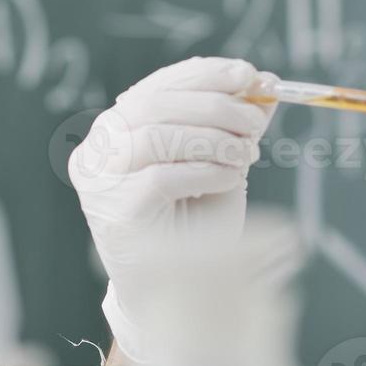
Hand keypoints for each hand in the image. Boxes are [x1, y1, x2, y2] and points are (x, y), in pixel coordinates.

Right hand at [69, 56, 276, 361]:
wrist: (180, 291)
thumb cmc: (196, 223)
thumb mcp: (221, 162)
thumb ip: (235, 124)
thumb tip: (266, 83)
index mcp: (121, 128)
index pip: (159, 85)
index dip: (206, 74)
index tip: (250, 75)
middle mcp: (99, 148)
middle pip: (155, 104)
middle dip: (215, 105)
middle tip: (255, 123)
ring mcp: (101, 181)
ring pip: (158, 135)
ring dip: (215, 139)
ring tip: (248, 156)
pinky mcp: (115, 211)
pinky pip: (163, 176)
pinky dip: (206, 171)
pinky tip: (230, 178)